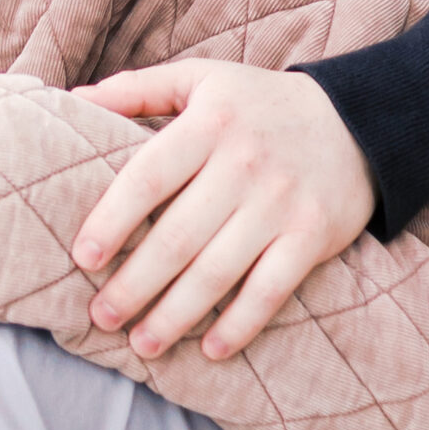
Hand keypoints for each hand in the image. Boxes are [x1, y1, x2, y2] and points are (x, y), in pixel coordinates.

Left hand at [70, 63, 376, 363]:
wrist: (357, 122)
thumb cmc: (258, 105)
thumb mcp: (200, 79)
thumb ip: (136, 89)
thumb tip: (72, 99)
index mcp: (209, 123)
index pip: (148, 177)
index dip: (111, 220)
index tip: (82, 259)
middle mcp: (244, 164)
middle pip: (177, 236)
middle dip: (134, 284)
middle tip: (100, 316)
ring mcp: (280, 203)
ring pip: (217, 271)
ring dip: (175, 316)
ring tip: (141, 345)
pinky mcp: (311, 236)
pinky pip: (270, 290)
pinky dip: (240, 325)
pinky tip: (210, 350)